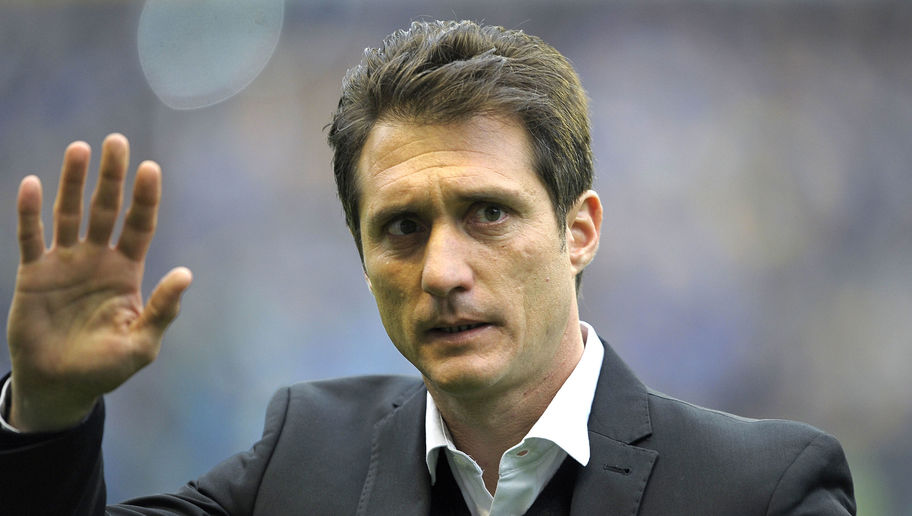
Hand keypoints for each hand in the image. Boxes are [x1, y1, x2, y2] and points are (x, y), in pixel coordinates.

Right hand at [6, 134, 191, 431]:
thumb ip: (162, 309)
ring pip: (69, 214)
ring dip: (73, 182)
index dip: (145, 198)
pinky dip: (30, 213)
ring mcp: (65, 263)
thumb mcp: (141, 343)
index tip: (150, 168)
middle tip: (117, 141)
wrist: (60, 386)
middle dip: (112, 177)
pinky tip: (31, 184)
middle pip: (105, 209)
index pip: (139, 225)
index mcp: (127, 271)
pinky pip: (31, 238)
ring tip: (80, 149)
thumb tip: (186, 274)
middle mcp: (97, 259)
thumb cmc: (106, 367)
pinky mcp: (34, 274)